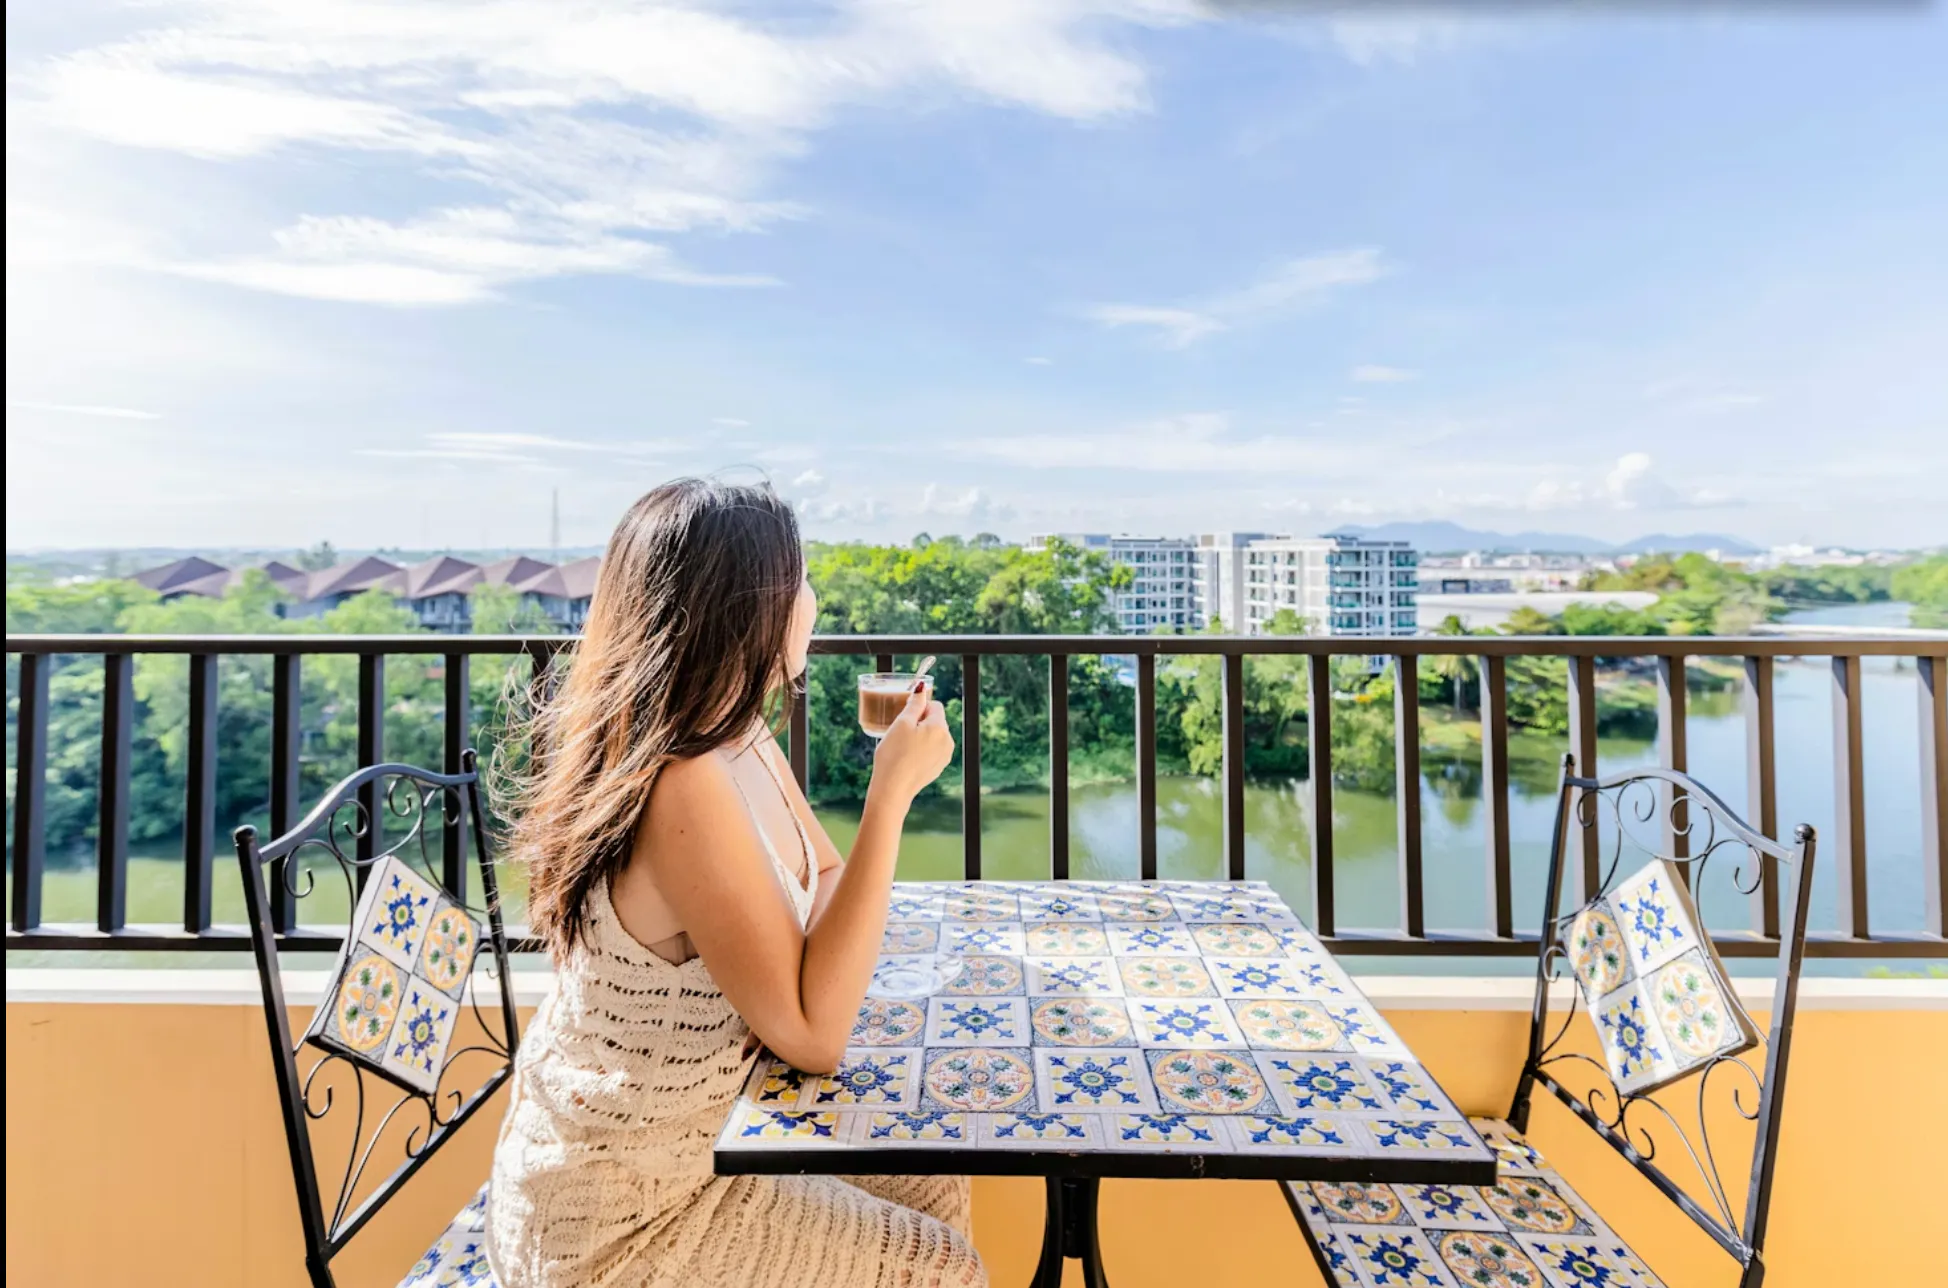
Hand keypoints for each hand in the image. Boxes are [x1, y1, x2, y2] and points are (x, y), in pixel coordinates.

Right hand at [870, 682, 953, 806]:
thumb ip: (914, 704)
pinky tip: (907, 758)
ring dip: (920, 736)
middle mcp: (948, 741)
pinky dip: (921, 749)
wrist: (893, 788)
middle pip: (935, 720)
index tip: (904, 719)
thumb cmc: (894, 755)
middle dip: (919, 722)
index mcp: (940, 727)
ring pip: (933, 736)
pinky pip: (932, 750)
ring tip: (903, 747)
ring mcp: (944, 756)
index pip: (934, 705)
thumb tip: (922, 688)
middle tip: (901, 734)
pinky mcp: (938, 767)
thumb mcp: (901, 723)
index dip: (918, 708)